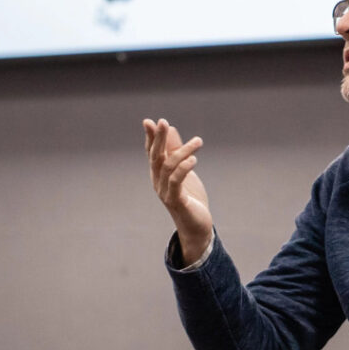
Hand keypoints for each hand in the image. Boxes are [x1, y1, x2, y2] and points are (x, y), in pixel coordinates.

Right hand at [143, 118, 211, 262]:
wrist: (197, 227)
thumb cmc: (191, 199)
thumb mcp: (185, 171)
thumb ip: (176, 152)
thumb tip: (171, 129)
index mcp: (159, 175)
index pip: (152, 153)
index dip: (150, 138)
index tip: (150, 121)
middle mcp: (158, 182)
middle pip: (156, 157)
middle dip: (158, 139)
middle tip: (163, 122)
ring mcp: (165, 192)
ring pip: (168, 167)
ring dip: (183, 151)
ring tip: (198, 141)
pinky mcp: (177, 201)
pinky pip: (176, 182)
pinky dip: (183, 169)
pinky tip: (193, 160)